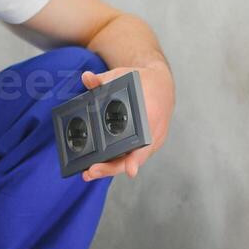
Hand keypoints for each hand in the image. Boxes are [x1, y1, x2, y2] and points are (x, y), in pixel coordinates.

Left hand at [80, 62, 174, 180]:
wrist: (161, 85)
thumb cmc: (144, 82)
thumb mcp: (123, 76)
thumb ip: (102, 80)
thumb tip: (86, 77)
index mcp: (151, 116)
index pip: (145, 141)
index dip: (136, 159)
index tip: (130, 170)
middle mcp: (154, 133)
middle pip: (135, 158)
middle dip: (112, 168)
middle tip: (91, 171)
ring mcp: (151, 142)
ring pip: (132, 160)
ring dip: (111, 168)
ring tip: (90, 172)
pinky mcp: (146, 146)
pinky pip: (132, 157)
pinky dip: (116, 162)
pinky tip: (99, 166)